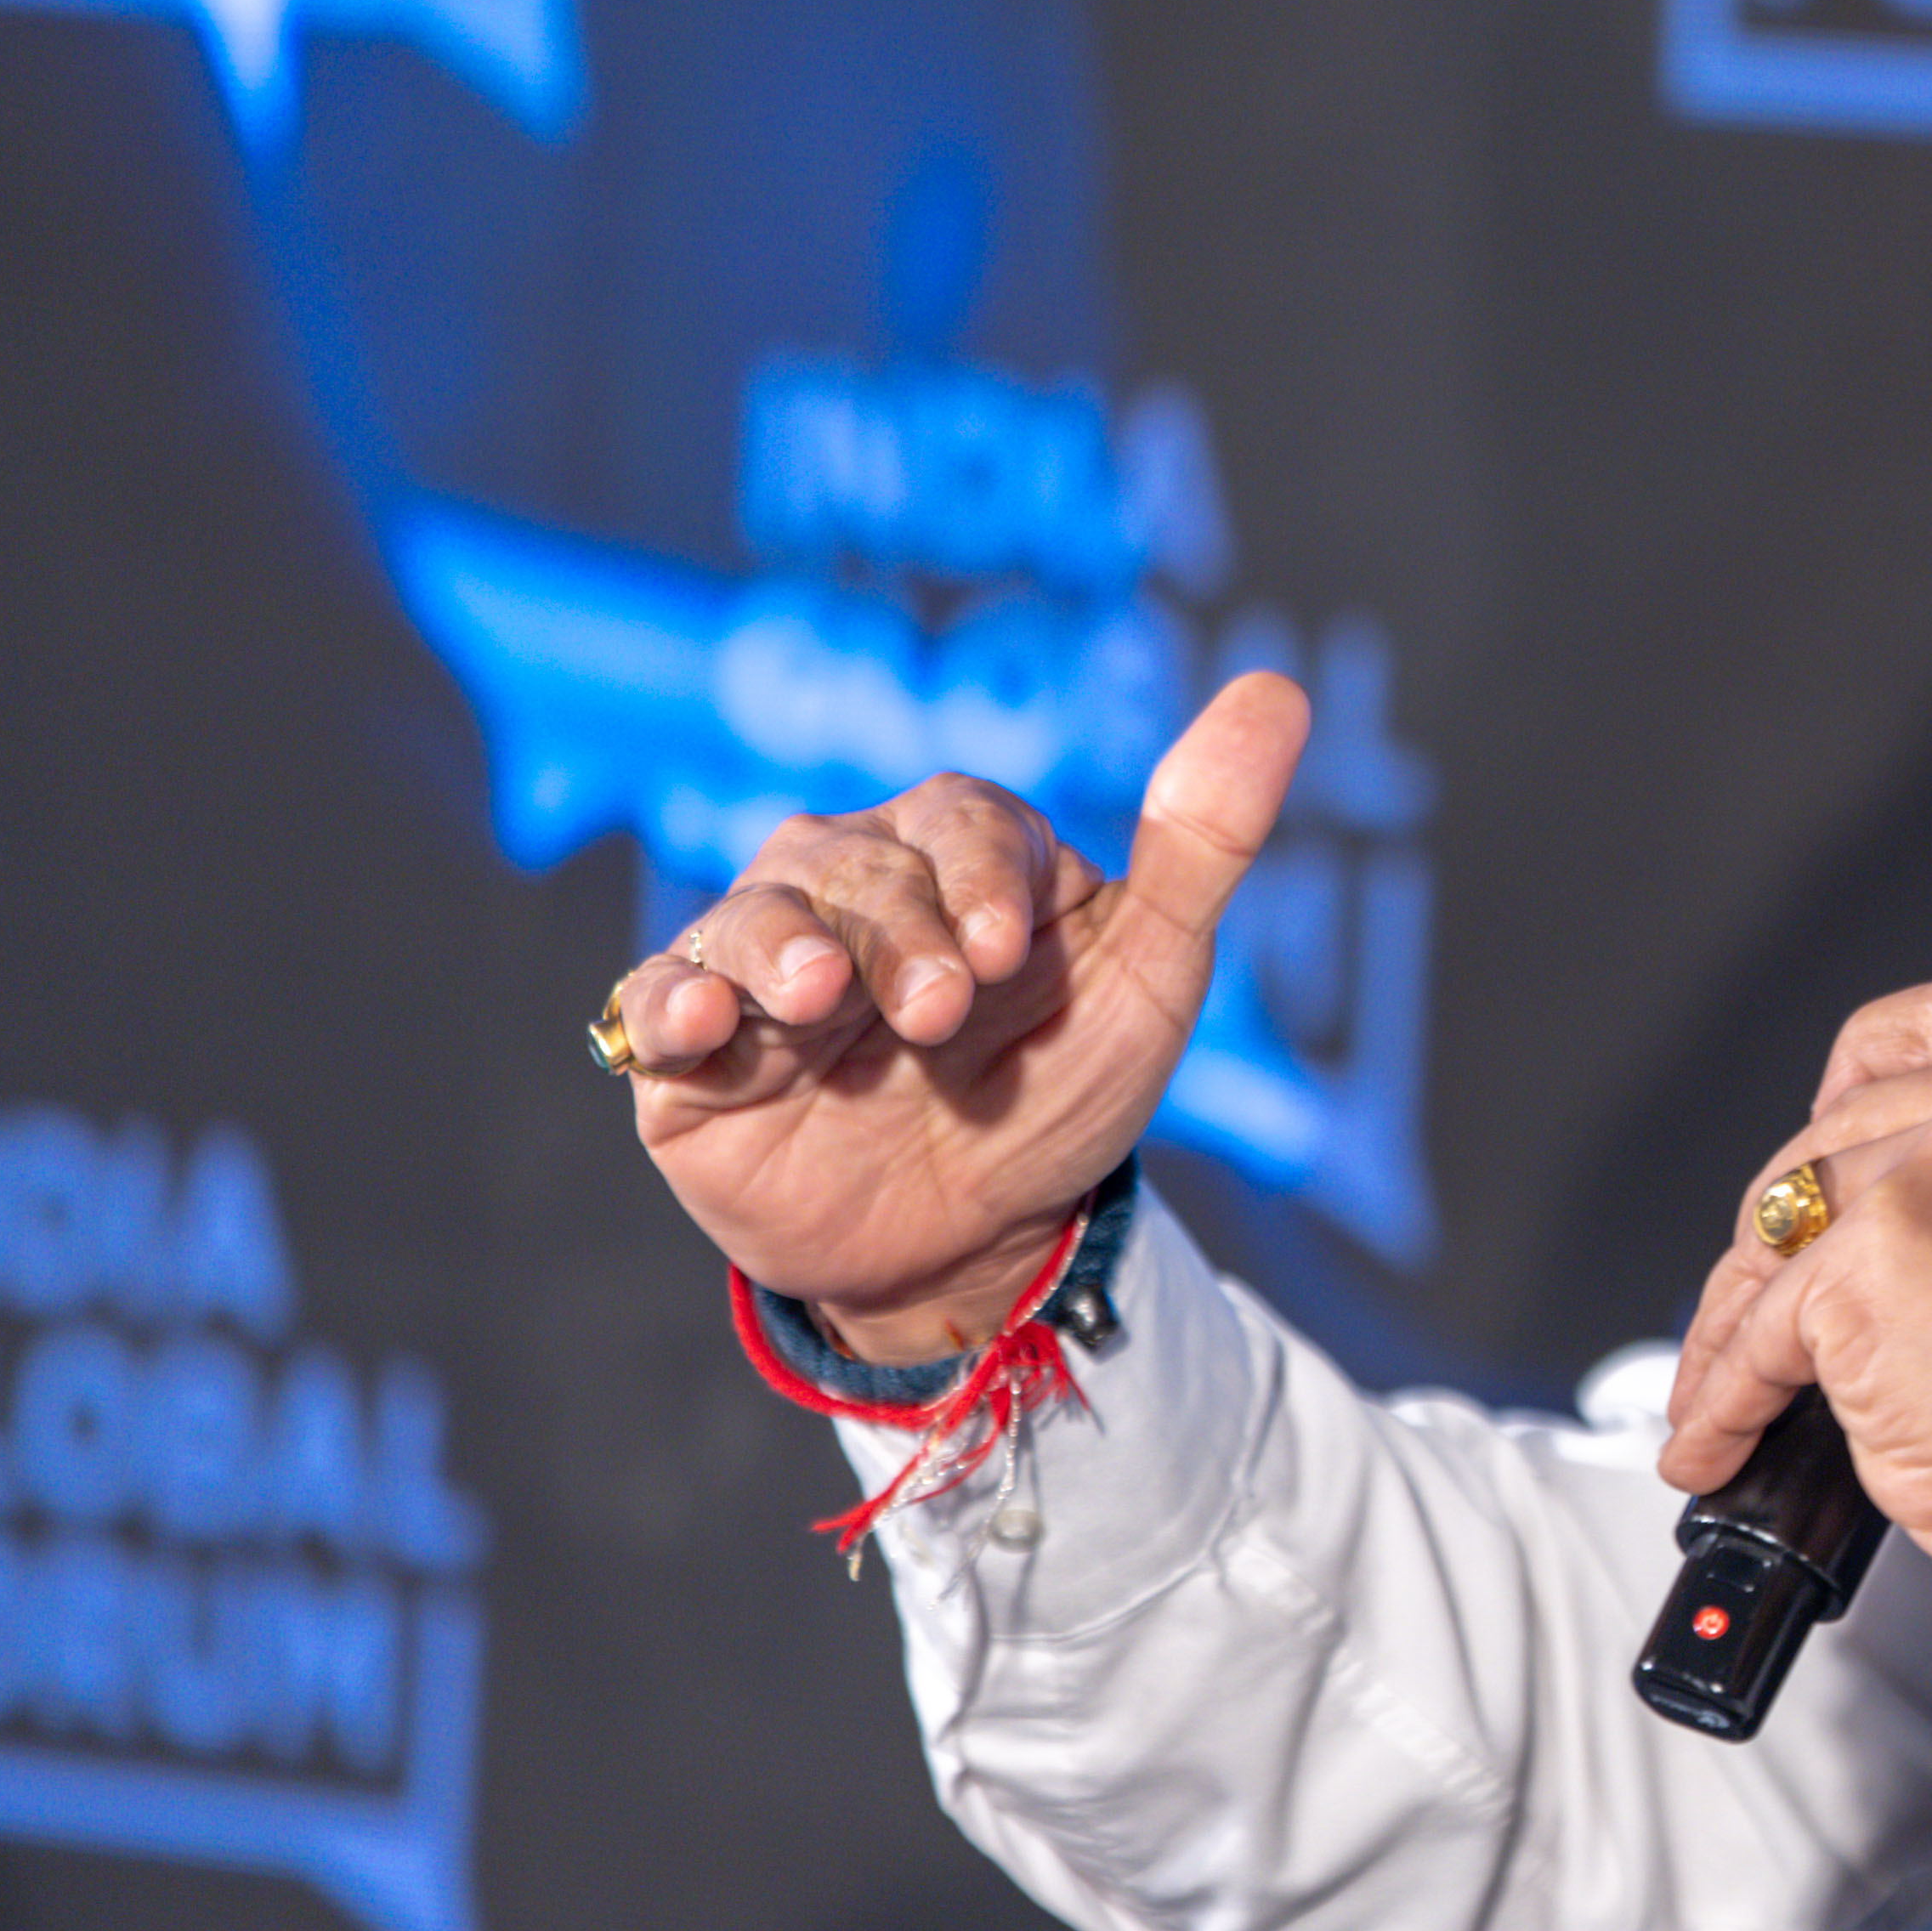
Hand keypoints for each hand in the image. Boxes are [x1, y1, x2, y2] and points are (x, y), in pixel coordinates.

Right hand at [609, 673, 1311, 1357]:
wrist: (979, 1238)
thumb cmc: (1060, 1086)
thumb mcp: (1152, 970)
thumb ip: (1203, 839)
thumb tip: (1275, 692)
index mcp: (956, 852)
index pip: (960, 816)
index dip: (982, 870)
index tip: (1009, 948)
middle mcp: (848, 886)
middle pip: (857, 866)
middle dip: (903, 934)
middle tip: (941, 1011)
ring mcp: (762, 964)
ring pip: (753, 918)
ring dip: (784, 951)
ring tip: (820, 998)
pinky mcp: (690, 1050)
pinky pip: (656, 1003)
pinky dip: (670, 1005)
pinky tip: (695, 1024)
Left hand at [1659, 973, 1931, 1697]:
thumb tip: (1897, 1234)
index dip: (1866, 1066)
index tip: (1830, 1112)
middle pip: (1836, 1132)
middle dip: (1783, 1236)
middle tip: (1762, 1307)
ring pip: (1782, 1225)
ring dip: (1734, 1322)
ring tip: (1725, 1391)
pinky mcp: (1870, 1258)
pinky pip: (1755, 1330)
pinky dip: (1723, 1395)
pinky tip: (1723, 1439)